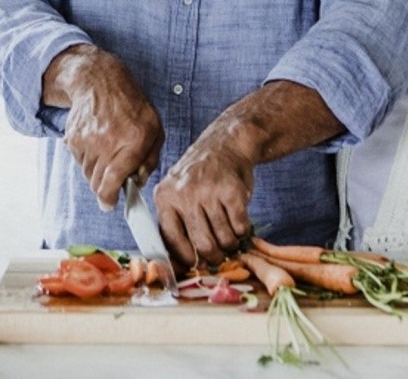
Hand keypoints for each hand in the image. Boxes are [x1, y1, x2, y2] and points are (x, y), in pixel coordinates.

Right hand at [45, 45, 163, 210]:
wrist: (100, 81)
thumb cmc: (132, 106)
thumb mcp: (155, 128)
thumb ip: (150, 159)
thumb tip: (138, 183)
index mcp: (134, 140)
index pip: (113, 182)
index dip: (109, 199)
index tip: (109, 204)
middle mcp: (108, 142)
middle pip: (97, 184)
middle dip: (105, 186)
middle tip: (113, 177)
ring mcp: (87, 140)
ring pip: (87, 174)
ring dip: (97, 171)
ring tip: (108, 151)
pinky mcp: (73, 138)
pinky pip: (79, 161)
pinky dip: (88, 158)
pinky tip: (97, 141)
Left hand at [154, 129, 253, 266]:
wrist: (225, 144)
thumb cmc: (200, 175)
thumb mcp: (177, 191)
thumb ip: (175, 221)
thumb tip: (180, 262)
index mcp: (165, 197)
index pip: (172, 240)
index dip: (186, 258)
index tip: (195, 264)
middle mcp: (184, 194)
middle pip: (202, 244)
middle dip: (213, 257)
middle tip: (219, 257)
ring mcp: (209, 192)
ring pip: (223, 238)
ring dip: (230, 243)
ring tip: (230, 237)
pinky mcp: (232, 191)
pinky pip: (240, 226)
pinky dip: (243, 230)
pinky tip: (239, 222)